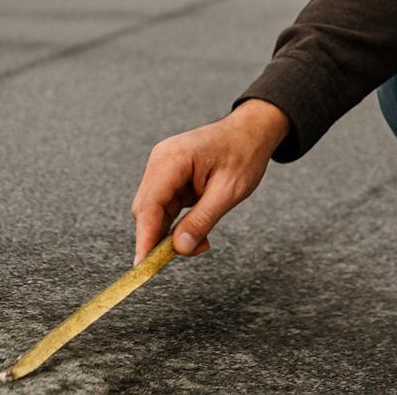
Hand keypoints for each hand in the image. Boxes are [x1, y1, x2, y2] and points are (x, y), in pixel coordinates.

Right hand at [130, 98, 290, 264]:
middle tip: (190, 252)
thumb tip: (179, 248)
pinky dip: (177, 223)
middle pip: (147, 211)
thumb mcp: (228, 191)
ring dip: (172, 232)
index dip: (144, 239)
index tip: (143, 267)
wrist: (253, 130)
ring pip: (155, 212)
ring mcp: (164, 168)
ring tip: (201, 241)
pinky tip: (197, 230)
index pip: (149, 206)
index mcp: (171, 160)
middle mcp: (161, 162)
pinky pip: (166, 206)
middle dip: (161, 238)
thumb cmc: (244, 152)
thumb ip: (202, 220)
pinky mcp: (171, 176)